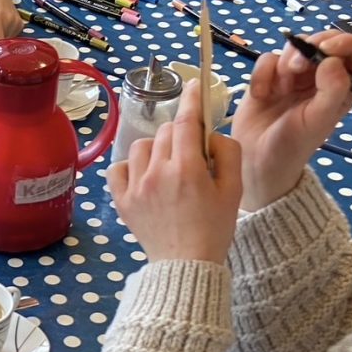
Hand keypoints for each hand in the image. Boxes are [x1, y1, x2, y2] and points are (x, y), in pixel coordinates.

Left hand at [107, 81, 241, 264]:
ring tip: (167, 167)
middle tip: (190, 154)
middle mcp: (157, 174)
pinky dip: (129, 167)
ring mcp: (136, 187)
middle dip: (179, 135)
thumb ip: (227, 152)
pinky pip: (117, 168)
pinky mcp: (122, 201)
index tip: (194, 85)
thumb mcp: (234, 189)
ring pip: (141, 147)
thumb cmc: (214, 229)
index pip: (186, 120)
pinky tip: (143, 176)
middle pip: (165, 132)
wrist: (185, 266)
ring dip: (155, 149)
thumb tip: (210, 133)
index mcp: (187, 169)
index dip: (192, 98)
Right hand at [232, 31, 351, 211]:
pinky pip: (267, 60)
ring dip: (284, 63)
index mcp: (342, 86)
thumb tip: (331, 60)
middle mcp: (320, 77)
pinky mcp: (268, 78)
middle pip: (323, 41)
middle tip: (297, 66)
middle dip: (310, 48)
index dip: (346, 43)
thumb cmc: (292, 146)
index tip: (327, 49)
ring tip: (280, 89)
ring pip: (294, 47)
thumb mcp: (318, 120)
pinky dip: (261, 75)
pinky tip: (260, 95)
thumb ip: (333, 89)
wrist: (255, 162)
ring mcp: (293, 76)